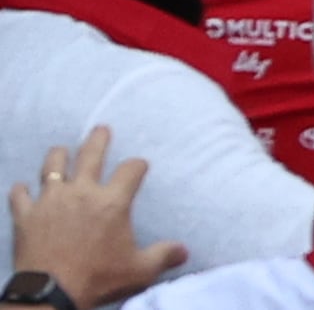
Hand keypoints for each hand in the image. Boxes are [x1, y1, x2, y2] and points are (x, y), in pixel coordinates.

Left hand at [9, 130, 182, 306]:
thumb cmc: (97, 279)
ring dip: (57, 157)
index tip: (140, 166)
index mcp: (113, 202)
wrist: (51, 293)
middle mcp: (82, 193)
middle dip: (98, 139)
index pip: (132, 170)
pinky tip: (22, 188)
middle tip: (101, 129)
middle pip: (91, 155)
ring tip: (61, 150)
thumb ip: (163, 256)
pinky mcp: (26, 216)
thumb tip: (185, 251)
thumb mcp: (139, 270)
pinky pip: (20, 195)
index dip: (138, 165)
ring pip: (53, 167)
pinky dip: (21, 191)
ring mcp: (51, 202)